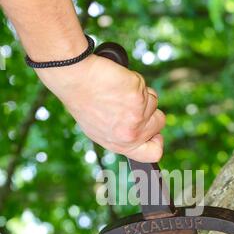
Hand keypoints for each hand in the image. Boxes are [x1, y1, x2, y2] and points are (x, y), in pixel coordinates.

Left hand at [36, 54, 165, 161]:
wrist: (75, 80)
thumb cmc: (84, 100)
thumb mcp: (100, 128)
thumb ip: (122, 134)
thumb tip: (140, 130)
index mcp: (120, 145)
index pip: (152, 154)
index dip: (157, 141)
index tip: (153, 131)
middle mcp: (129, 135)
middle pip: (159, 123)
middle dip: (149, 109)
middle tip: (128, 102)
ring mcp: (135, 118)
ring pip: (153, 102)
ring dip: (140, 94)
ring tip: (118, 91)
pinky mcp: (138, 99)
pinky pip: (146, 88)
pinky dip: (135, 82)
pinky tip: (118, 83)